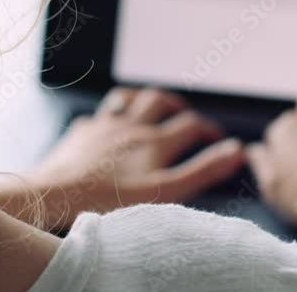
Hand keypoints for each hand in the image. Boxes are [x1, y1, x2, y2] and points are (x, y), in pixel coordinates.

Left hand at [23, 88, 243, 228]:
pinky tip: (105, 128)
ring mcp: (102, 126)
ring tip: (148, 106)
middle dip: (175, 103)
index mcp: (154, 141)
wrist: (58, 194)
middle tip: (184, 112)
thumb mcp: (165, 192)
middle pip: (158, 100)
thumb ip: (202, 171)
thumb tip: (238, 151)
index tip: (216, 138)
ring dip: (140, 99)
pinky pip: (96, 117)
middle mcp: (130, 125)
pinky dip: (107, 119)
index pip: (190, 125)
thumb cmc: (111, 198)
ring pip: (125, 98)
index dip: (207, 130)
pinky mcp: (79, 133)